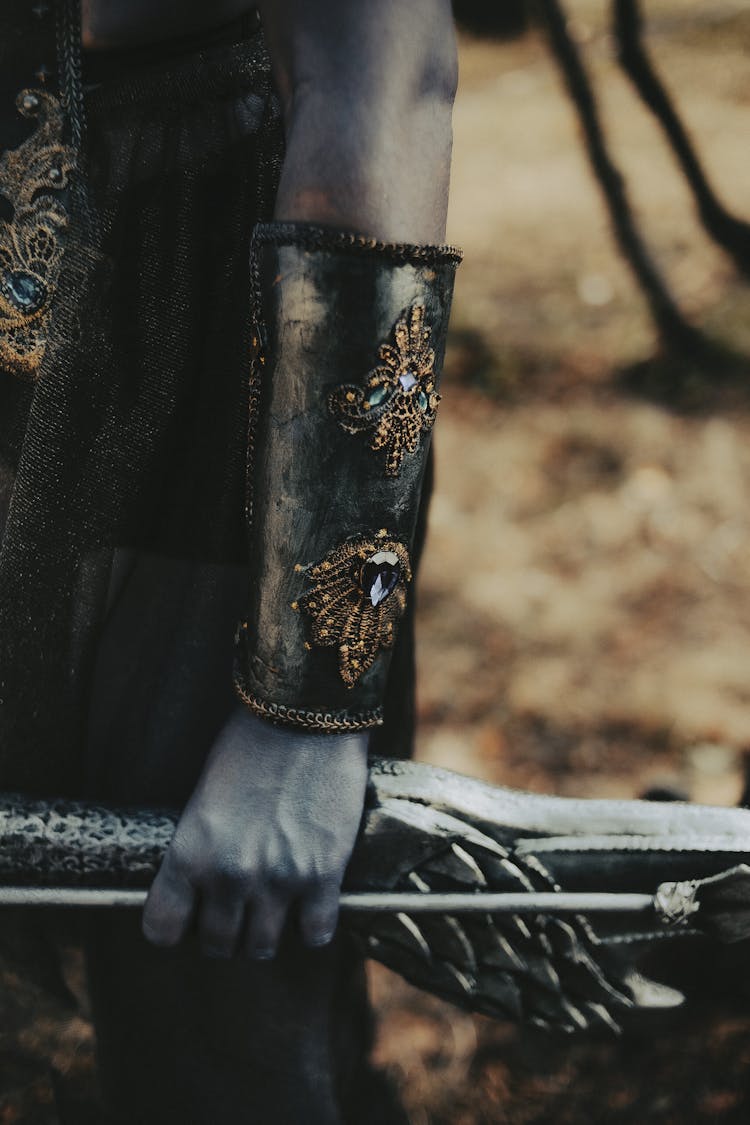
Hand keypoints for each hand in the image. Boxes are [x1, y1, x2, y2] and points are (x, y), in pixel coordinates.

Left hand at [142, 706, 368, 958]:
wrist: (306, 716)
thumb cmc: (250, 743)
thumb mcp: (205, 796)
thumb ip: (201, 846)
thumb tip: (203, 882)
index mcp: (191, 853)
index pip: (162, 929)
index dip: (175, 926)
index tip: (189, 915)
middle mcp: (230, 876)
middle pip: (218, 945)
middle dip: (225, 931)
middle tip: (238, 908)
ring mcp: (279, 881)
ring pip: (264, 948)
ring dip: (266, 932)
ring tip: (274, 908)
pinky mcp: (324, 876)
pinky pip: (315, 934)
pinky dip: (312, 926)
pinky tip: (312, 904)